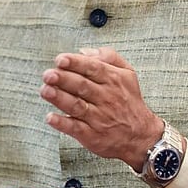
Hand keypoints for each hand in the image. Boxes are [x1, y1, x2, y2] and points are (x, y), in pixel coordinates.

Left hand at [40, 47, 163, 169]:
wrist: (142, 136)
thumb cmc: (129, 100)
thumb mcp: (127, 74)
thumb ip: (108, 57)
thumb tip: (83, 51)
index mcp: (113, 80)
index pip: (92, 68)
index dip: (75, 63)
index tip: (60, 59)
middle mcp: (106, 98)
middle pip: (82, 86)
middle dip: (63, 79)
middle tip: (48, 74)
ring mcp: (99, 118)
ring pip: (77, 106)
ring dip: (60, 98)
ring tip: (46, 91)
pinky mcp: (92, 135)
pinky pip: (76, 128)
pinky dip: (63, 123)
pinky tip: (51, 118)